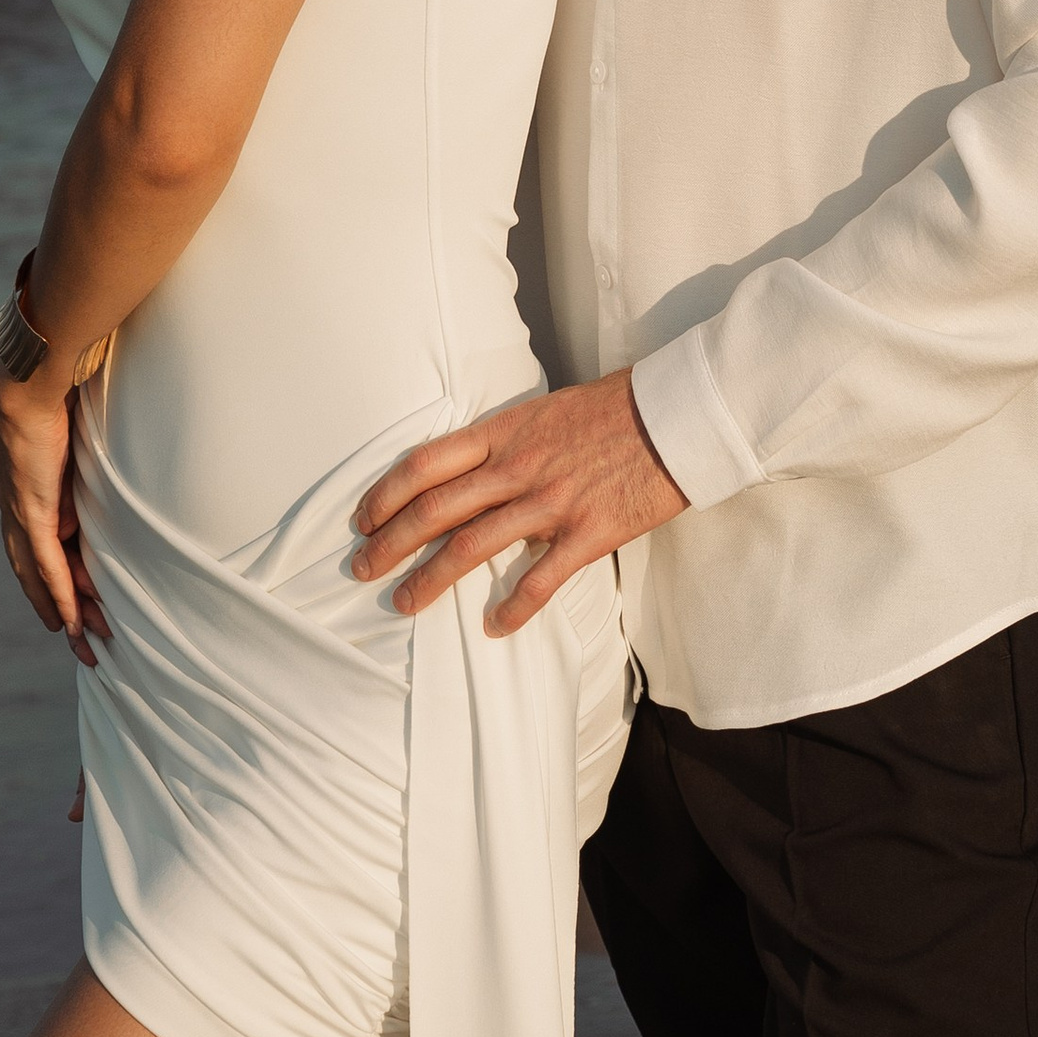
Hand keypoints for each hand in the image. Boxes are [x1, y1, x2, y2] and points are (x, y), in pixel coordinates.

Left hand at [0, 369, 111, 658]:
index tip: (76, 614)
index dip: (58, 586)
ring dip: (62, 613)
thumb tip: (98, 496)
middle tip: (83, 646)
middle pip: (37, 576)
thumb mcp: (76, 446)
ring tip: (82, 645)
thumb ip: (81, 474)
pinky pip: (47, 564)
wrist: (32, 383)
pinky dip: (59, 595)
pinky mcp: (32, 511)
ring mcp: (22, 514)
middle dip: (59, 613)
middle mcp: (19, 512)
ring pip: (41, 578)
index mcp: (28, 496)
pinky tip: (70, 622)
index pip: (44, 553)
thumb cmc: (57, 401)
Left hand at [349, 369, 687, 633]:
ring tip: (404, 602)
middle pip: (436, 508)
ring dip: (432, 578)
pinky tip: (493, 627)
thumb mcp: (545, 411)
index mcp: (505, 431)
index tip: (364, 518)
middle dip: (392, 542)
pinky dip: (514, 609)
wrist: (675, 415)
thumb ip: (507, 442)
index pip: (426, 463)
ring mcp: (551, 502)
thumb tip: (473, 471)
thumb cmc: (613, 409)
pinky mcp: (589, 533)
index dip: (386, 493)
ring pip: (473, 546)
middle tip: (362, 567)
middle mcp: (518, 467)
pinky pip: (541, 580)